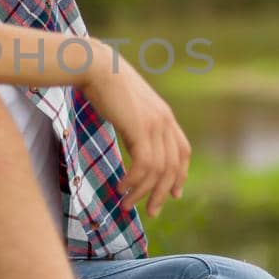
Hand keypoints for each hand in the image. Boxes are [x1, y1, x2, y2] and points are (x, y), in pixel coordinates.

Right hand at [80, 50, 190, 215]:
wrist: (96, 66)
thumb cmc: (104, 84)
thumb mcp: (127, 105)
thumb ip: (135, 120)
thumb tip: (130, 132)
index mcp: (164, 115)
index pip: (182, 151)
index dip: (180, 175)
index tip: (174, 194)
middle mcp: (165, 121)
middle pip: (173, 167)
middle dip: (163, 193)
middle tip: (152, 212)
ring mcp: (155, 125)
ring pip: (158, 171)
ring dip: (143, 193)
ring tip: (126, 205)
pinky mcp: (140, 129)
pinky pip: (144, 166)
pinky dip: (134, 182)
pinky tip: (121, 187)